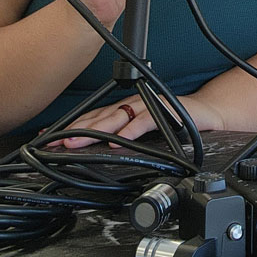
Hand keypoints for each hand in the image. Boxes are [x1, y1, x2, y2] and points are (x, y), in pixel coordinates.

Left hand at [52, 88, 227, 148]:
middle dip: (75, 130)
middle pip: (99, 117)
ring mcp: (149, 106)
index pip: (92, 118)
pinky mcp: (166, 110)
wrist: (209, 114)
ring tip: (77, 141)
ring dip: (96, 129)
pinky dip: (131, 130)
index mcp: (126, 110)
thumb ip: (122, 137)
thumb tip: (96, 150)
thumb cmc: (176, 124)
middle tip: (55, 143)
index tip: (47, 138)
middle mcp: (134, 105)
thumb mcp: (144, 133)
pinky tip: (118, 139)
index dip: (69, 128)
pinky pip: (146, 120)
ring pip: (117, 116)